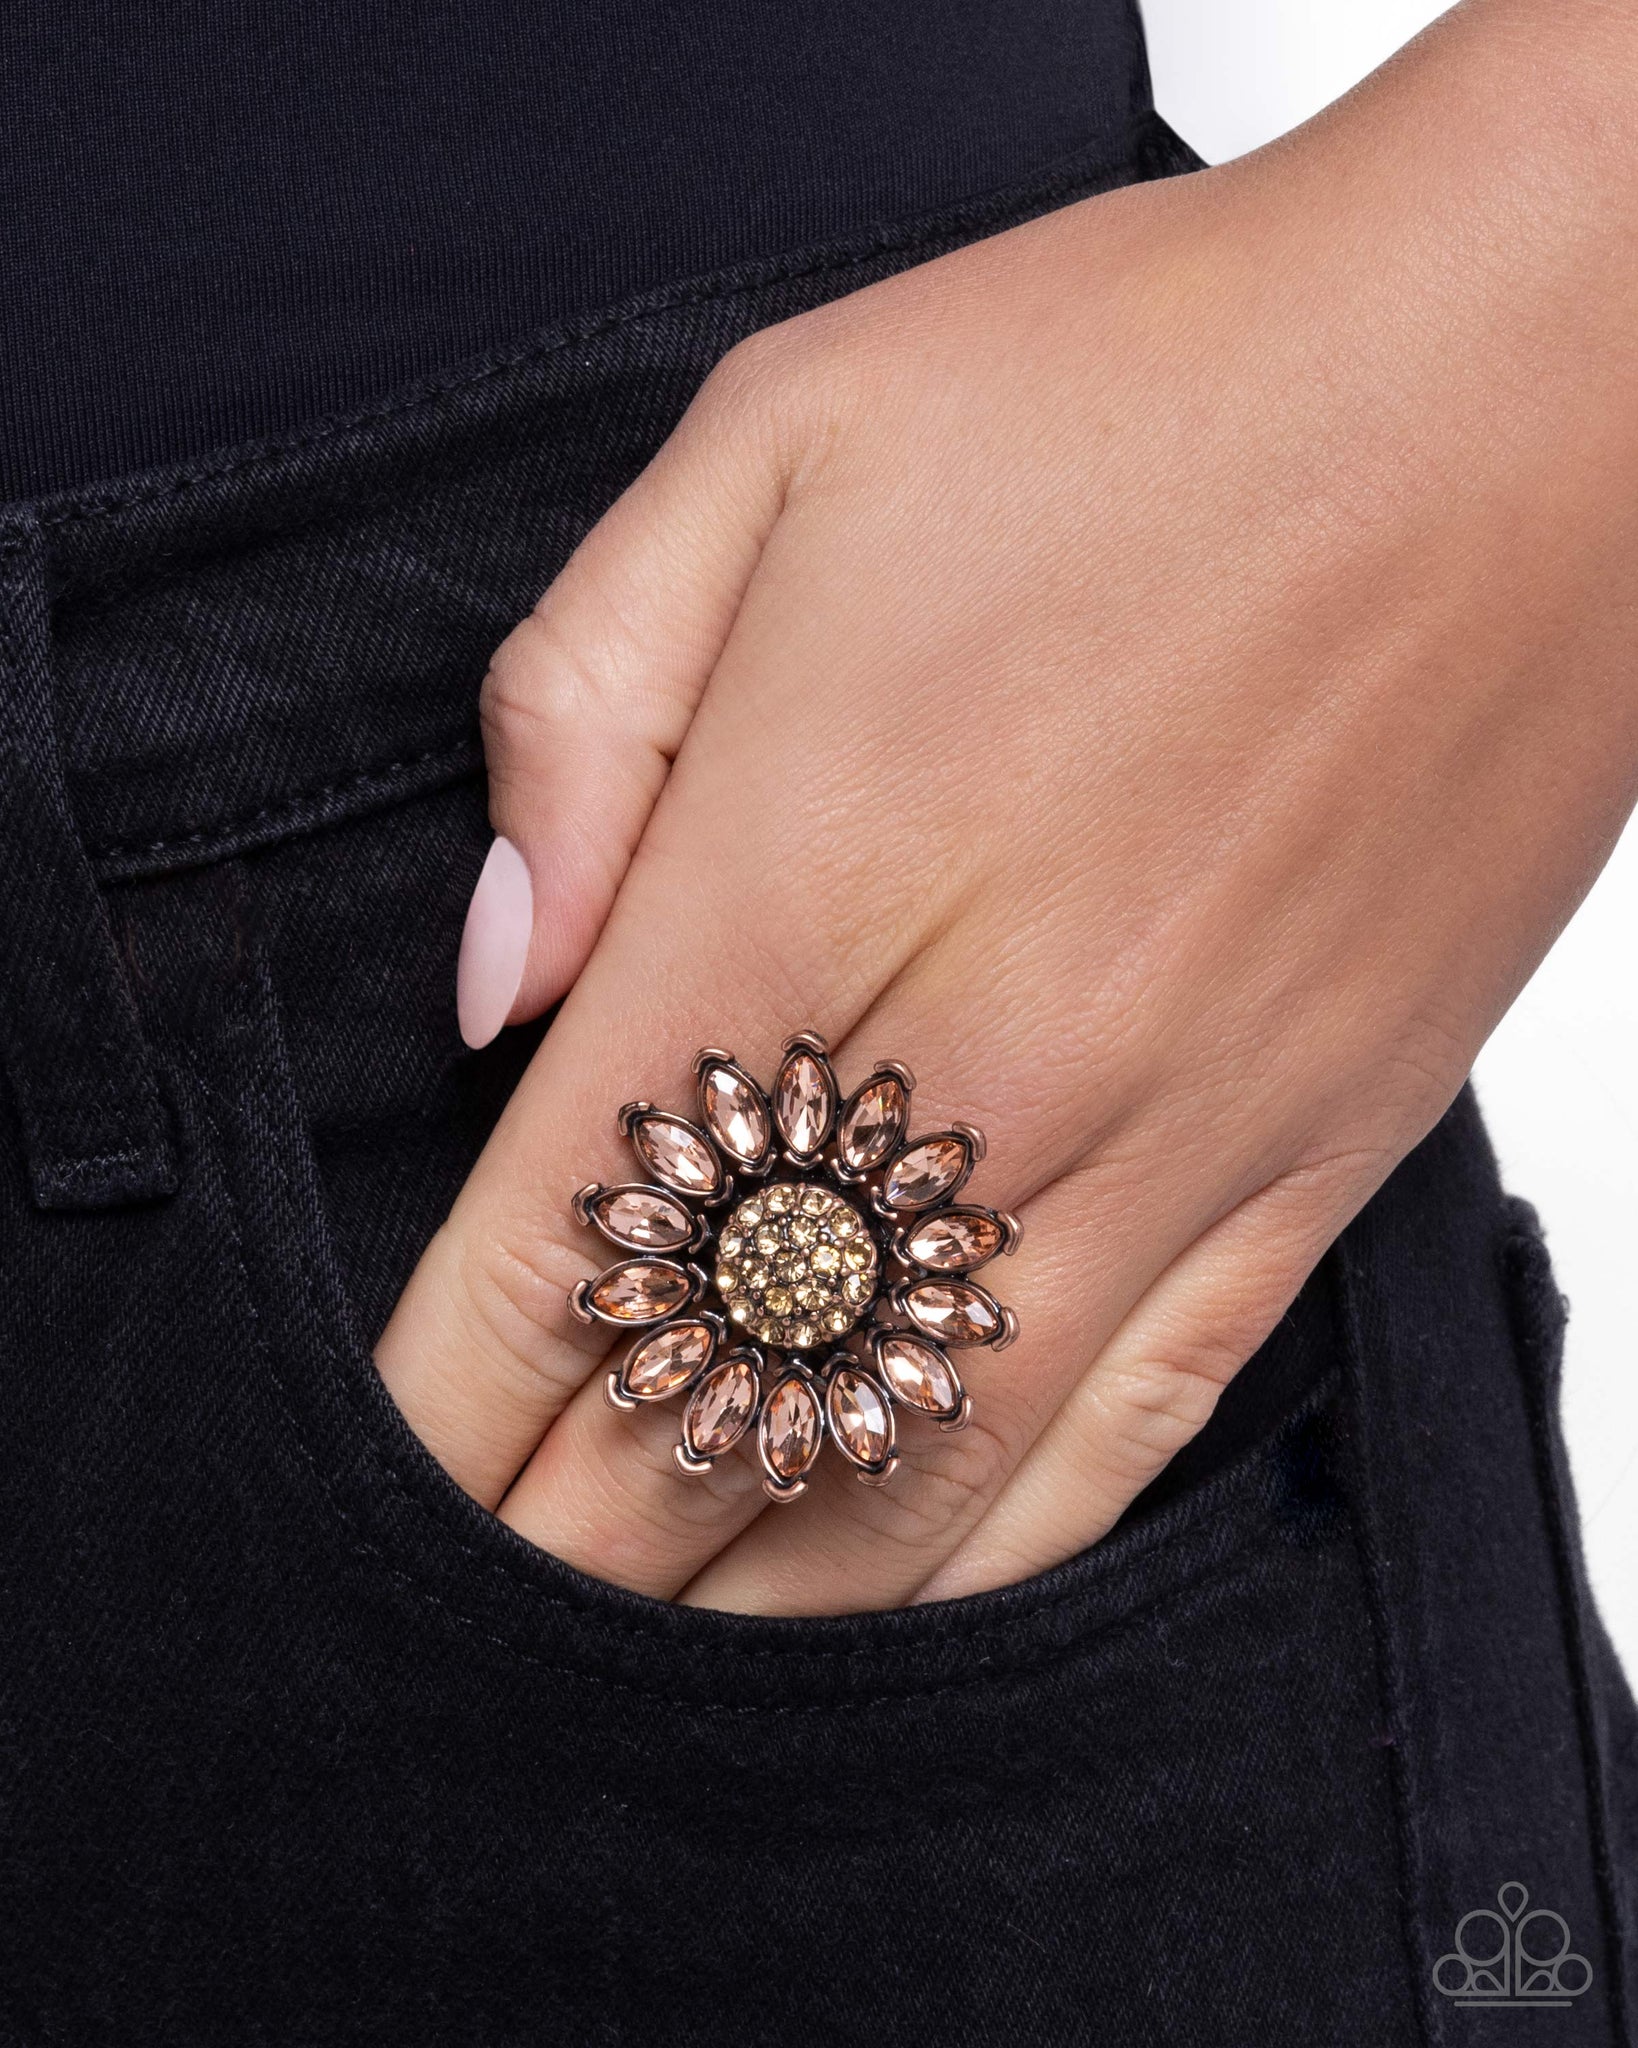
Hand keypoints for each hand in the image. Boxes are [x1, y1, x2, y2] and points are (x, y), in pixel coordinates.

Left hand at [376, 0, 1637, 1612]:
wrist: (1533, 389)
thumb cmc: (1157, 389)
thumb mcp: (775, 442)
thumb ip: (585, 717)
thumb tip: (498, 976)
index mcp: (797, 884)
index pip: (554, 1246)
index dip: (439, 1400)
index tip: (384, 1474)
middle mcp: (975, 1070)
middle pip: (709, 1412)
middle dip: (558, 1537)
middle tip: (469, 1610)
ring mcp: (1165, 1150)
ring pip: (913, 1493)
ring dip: (748, 1601)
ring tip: (636, 1665)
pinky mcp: (1308, 1172)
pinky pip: (1125, 1450)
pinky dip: (985, 1562)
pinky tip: (901, 1606)